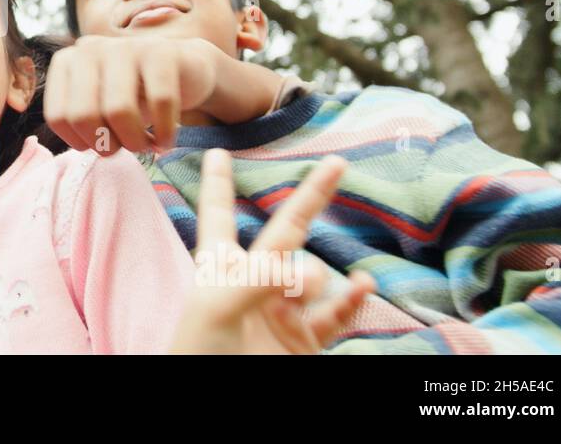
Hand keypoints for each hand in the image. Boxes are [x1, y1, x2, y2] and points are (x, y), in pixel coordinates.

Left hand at [43, 35, 221, 154]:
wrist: (185, 70)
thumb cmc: (136, 95)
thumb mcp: (99, 105)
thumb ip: (77, 118)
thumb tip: (77, 144)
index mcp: (67, 62)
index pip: (58, 117)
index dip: (81, 143)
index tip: (101, 145)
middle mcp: (90, 49)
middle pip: (84, 115)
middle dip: (107, 145)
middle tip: (126, 148)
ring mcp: (125, 46)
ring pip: (119, 110)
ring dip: (136, 142)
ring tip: (147, 145)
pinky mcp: (161, 51)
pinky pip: (160, 102)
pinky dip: (165, 133)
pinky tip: (167, 142)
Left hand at [170, 149, 375, 353]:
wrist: (213, 409)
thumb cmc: (198, 356)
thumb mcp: (214, 310)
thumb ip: (254, 280)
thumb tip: (296, 266)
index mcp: (218, 270)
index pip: (217, 215)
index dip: (218, 184)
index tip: (216, 151)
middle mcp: (253, 285)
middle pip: (285, 231)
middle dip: (310, 198)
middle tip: (337, 162)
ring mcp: (282, 313)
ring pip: (316, 275)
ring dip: (314, 278)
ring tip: (297, 296)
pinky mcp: (306, 343)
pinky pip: (337, 315)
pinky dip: (351, 301)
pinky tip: (362, 287)